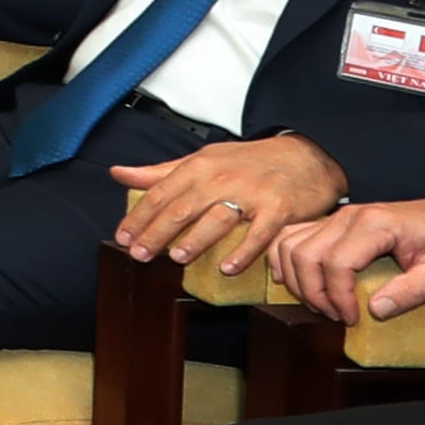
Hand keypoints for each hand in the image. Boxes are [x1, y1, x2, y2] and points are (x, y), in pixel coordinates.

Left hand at [110, 132, 350, 273]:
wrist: (305, 155)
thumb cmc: (248, 162)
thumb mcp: (202, 160)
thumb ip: (160, 172)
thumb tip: (119, 174)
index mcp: (199, 167)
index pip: (160, 193)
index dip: (139, 217)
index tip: (122, 237)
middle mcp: (222, 178)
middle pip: (183, 208)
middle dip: (157, 232)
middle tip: (139, 254)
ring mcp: (252, 194)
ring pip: (218, 218)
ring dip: (196, 239)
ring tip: (177, 258)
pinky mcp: (279, 209)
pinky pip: (259, 234)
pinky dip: (244, 252)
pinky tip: (228, 268)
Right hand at [270, 184, 424, 322]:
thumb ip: (413, 292)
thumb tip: (375, 311)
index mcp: (378, 225)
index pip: (337, 262)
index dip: (338, 297)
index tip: (352, 319)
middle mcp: (351, 216)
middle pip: (306, 254)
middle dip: (313, 292)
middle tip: (335, 317)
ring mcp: (340, 216)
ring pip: (291, 244)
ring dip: (296, 278)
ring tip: (319, 303)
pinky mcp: (337, 222)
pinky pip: (294, 235)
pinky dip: (285, 258)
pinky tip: (292, 279)